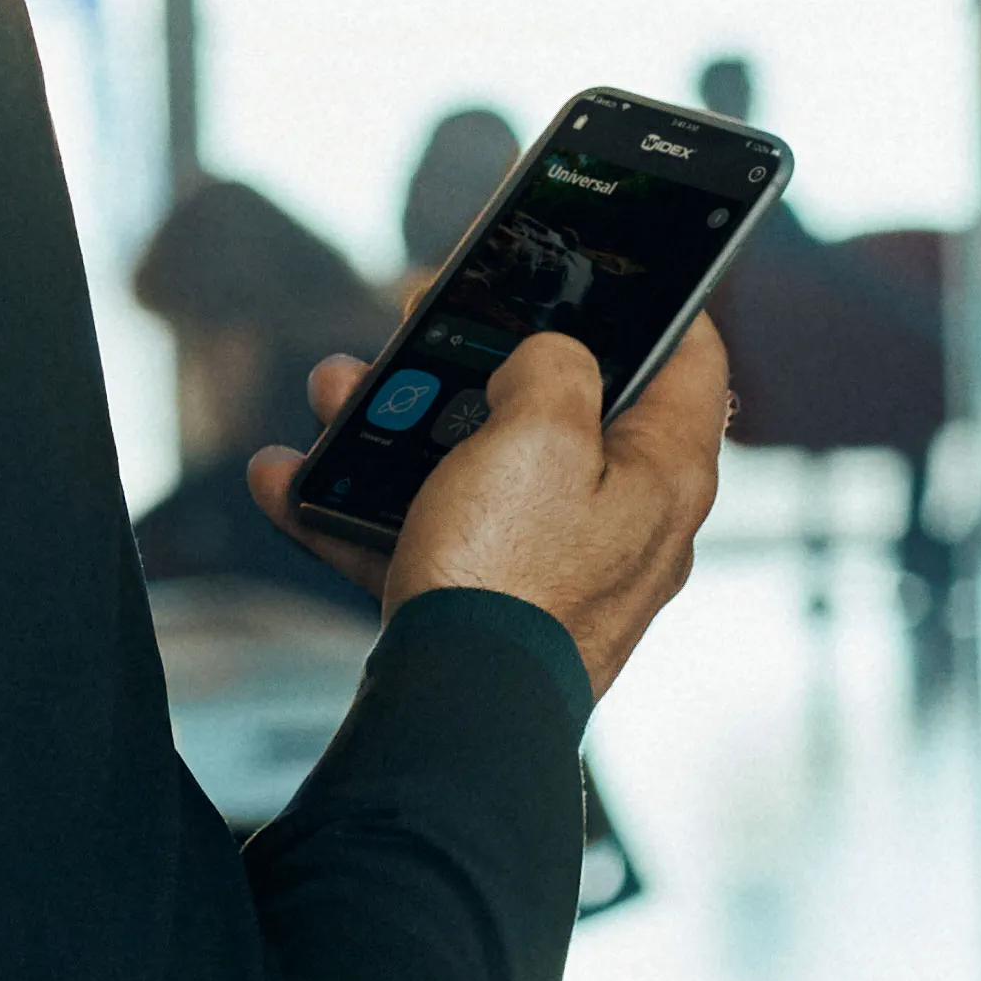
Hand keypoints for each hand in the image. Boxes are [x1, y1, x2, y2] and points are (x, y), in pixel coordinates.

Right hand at [242, 323, 727, 699]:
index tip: (613, 267)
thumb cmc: (512, 574)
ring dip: (398, 430)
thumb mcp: (542, 432)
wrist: (457, 713)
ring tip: (333, 396)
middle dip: (478, 364)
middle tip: (426, 329)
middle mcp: (623, 523)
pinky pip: (428, 539)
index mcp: (664, 473)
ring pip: (478, 471)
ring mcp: (557, 569)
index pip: (691, 361)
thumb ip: (556, 368)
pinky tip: (288, 485)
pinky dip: (364, 511)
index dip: (657, 300)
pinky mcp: (492, 609)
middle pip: (561, 413)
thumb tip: (551, 359)